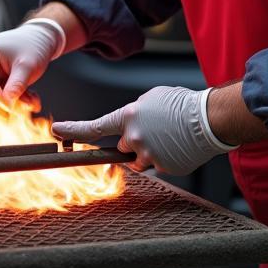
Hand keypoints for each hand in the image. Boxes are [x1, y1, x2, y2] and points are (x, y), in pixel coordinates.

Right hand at [0, 18, 65, 99]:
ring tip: (33, 101)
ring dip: (15, 103)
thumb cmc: (33, 46)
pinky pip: (2, 96)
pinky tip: (32, 98)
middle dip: (9, 101)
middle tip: (28, 105)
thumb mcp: (27, 65)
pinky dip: (17, 100)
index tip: (15, 106)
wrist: (41, 40)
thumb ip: (17, 84)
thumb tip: (8, 103)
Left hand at [52, 85, 236, 174]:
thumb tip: (128, 124)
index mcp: (128, 117)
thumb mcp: (150, 99)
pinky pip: (156, 166)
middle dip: (132, 142)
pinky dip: (164, 159)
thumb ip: (133, 114)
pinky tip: (177, 146)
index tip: (57, 132)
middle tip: (154, 132)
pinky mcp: (164, 167)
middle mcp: (134, 138)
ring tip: (167, 138)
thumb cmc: (181, 104)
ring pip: (138, 160)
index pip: (95, 127)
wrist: (210, 118)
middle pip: (122, 147)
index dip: (74, 131)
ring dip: (147, 152)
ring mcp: (148, 155)